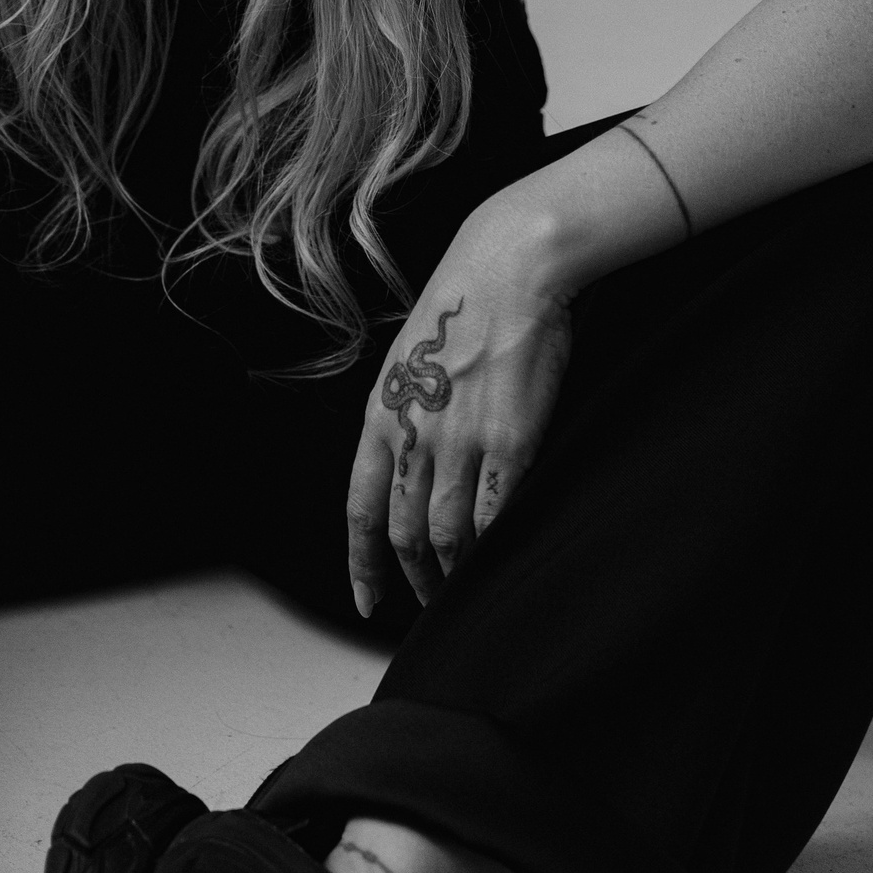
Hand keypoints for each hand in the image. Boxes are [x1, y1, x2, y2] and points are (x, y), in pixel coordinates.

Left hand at [346, 198, 572, 612]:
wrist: (507, 270)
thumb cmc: (460, 311)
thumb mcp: (405, 363)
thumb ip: (401, 420)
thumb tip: (406, 471)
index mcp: (380, 416)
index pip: (360, 509)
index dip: (362, 563)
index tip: (367, 599)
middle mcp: (414, 436)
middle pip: (404, 531)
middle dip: (412, 577)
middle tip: (423, 602)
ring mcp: (463, 443)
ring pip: (448, 535)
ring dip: (451, 573)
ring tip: (459, 589)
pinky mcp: (512, 444)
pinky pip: (495, 516)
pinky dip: (491, 548)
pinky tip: (494, 560)